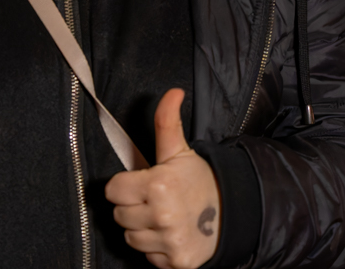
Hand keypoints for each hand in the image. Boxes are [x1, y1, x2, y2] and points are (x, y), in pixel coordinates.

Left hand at [105, 89, 220, 268]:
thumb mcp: (180, 151)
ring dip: (143, 229)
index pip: (113, 190)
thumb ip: (167, 122)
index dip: (126, 185)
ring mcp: (168, 241)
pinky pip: (147, 256)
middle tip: (154, 200)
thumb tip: (172, 92)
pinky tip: (170, 234)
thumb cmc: (201, 181)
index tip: (142, 183)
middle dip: (133, 207)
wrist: (232, 212)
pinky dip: (156, 248)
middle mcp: (161, 215)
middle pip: (119, 215)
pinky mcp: (174, 262)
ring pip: (130, 237)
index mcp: (158, 185)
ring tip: (163, 217)